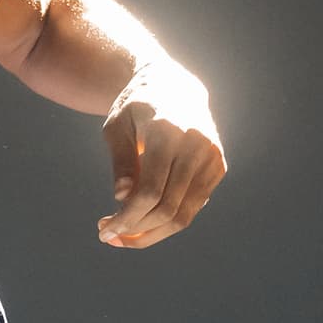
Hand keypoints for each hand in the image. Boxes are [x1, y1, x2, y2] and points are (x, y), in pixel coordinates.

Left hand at [100, 74, 226, 247]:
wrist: (172, 87)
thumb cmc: (136, 108)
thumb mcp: (116, 126)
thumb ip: (120, 161)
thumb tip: (122, 198)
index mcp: (169, 133)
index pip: (150, 191)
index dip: (127, 218)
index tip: (103, 230)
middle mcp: (197, 146)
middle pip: (168, 208)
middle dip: (135, 230)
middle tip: (107, 236)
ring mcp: (212, 158)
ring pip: (184, 215)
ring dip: (151, 233)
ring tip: (122, 235)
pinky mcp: (218, 167)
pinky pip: (194, 207)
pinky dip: (168, 221)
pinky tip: (143, 221)